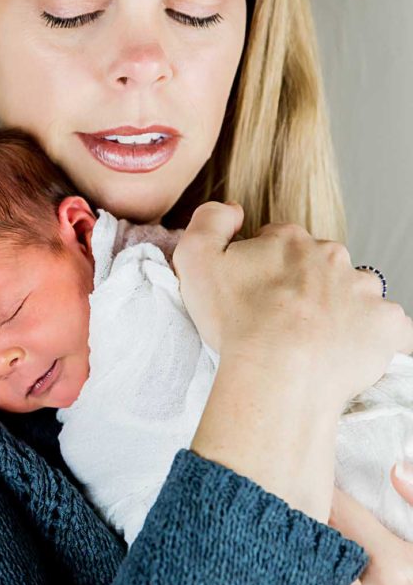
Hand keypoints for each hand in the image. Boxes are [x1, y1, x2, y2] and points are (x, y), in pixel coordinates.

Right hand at [172, 202, 412, 412]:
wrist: (276, 373)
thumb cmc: (236, 322)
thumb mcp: (195, 258)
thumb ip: (209, 220)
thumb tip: (233, 211)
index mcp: (291, 241)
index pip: (280, 245)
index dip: (265, 270)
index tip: (255, 297)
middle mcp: (333, 258)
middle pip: (320, 267)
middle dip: (306, 288)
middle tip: (282, 323)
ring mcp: (365, 292)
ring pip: (356, 294)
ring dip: (341, 310)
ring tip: (317, 342)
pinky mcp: (387, 326)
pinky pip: (389, 328)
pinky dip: (374, 337)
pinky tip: (351, 353)